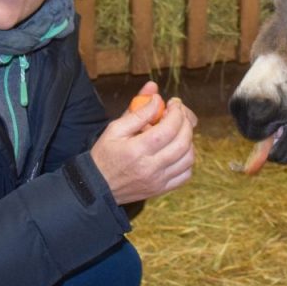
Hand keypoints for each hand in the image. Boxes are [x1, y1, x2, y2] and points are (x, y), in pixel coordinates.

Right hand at [90, 81, 197, 204]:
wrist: (98, 186)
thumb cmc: (105, 154)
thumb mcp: (115, 128)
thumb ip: (137, 112)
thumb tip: (156, 97)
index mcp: (136, 150)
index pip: (168, 129)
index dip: (177, 112)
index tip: (174, 103)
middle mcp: (150, 167)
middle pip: (183, 142)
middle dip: (186, 122)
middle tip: (180, 113)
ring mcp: (158, 180)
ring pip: (188, 158)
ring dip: (189, 140)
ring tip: (178, 131)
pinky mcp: (161, 189)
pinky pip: (186, 175)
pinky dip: (187, 159)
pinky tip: (178, 150)